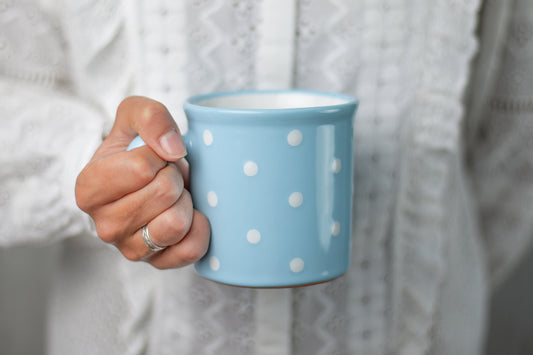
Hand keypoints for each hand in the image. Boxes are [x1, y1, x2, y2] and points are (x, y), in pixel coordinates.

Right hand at [75, 96, 209, 268]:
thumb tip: (173, 150)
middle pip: (164, 193)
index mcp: (89, 189)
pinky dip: (199, 227)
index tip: (154, 158)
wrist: (146, 182)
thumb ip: (149, 117)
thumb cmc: (137, 149)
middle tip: (167, 176)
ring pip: (176, 223)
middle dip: (175, 177)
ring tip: (174, 196)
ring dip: (185, 201)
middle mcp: (105, 226)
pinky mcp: (158, 264)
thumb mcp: (135, 116)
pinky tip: (189, 215)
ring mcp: (131, 250)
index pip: (142, 168)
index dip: (160, 156)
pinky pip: (191, 249)